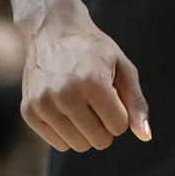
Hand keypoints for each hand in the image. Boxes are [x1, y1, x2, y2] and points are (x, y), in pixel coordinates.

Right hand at [23, 12, 150, 151]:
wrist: (51, 29)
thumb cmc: (93, 49)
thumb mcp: (122, 66)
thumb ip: (136, 102)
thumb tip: (146, 136)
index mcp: (93, 82)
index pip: (119, 126)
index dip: (119, 112)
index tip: (111, 93)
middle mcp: (65, 94)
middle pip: (100, 140)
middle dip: (104, 124)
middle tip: (96, 99)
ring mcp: (44, 104)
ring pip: (79, 146)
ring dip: (85, 130)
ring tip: (80, 102)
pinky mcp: (29, 111)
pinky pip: (59, 144)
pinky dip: (66, 131)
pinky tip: (63, 107)